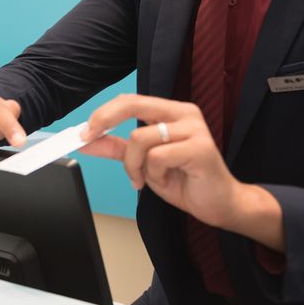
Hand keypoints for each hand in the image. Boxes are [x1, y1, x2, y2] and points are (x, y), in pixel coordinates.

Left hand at [79, 94, 283, 249]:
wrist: (219, 204)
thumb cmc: (185, 180)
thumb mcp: (143, 163)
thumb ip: (117, 148)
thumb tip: (87, 140)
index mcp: (171, 112)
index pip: (130, 100)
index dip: (103, 114)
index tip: (84, 132)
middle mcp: (184, 113)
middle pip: (133, 104)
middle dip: (104, 120)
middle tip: (89, 137)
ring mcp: (194, 129)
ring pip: (140, 138)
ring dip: (135, 165)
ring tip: (148, 179)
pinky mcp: (200, 148)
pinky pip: (157, 157)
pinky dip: (154, 174)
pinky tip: (167, 181)